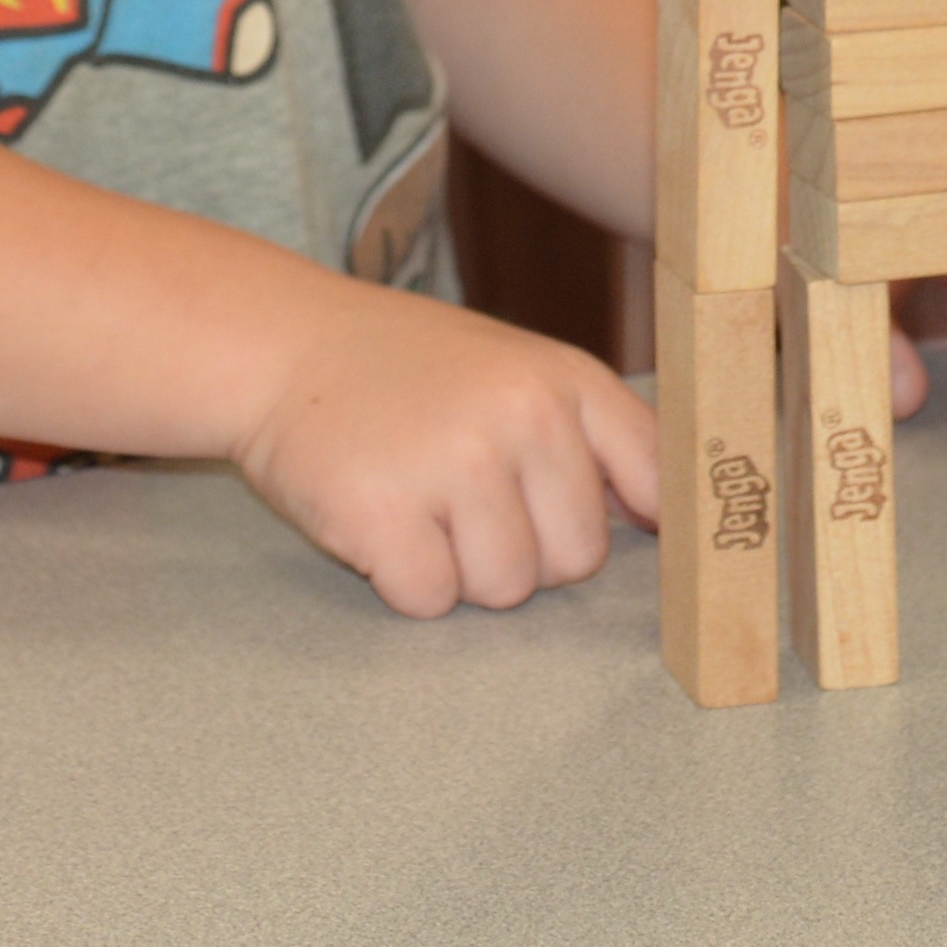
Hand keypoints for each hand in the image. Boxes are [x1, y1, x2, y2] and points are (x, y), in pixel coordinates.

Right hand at [233, 280, 659, 616]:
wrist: (281, 346)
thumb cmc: (406, 371)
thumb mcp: (513, 369)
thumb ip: (587, 434)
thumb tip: (665, 520)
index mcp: (564, 379)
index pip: (657, 477)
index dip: (649, 525)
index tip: (638, 547)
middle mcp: (521, 415)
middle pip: (575, 561)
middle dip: (525, 554)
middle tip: (464, 502)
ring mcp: (453, 463)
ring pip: (504, 590)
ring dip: (459, 570)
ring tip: (419, 504)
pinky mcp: (384, 512)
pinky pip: (429, 600)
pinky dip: (402, 581)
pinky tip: (379, 519)